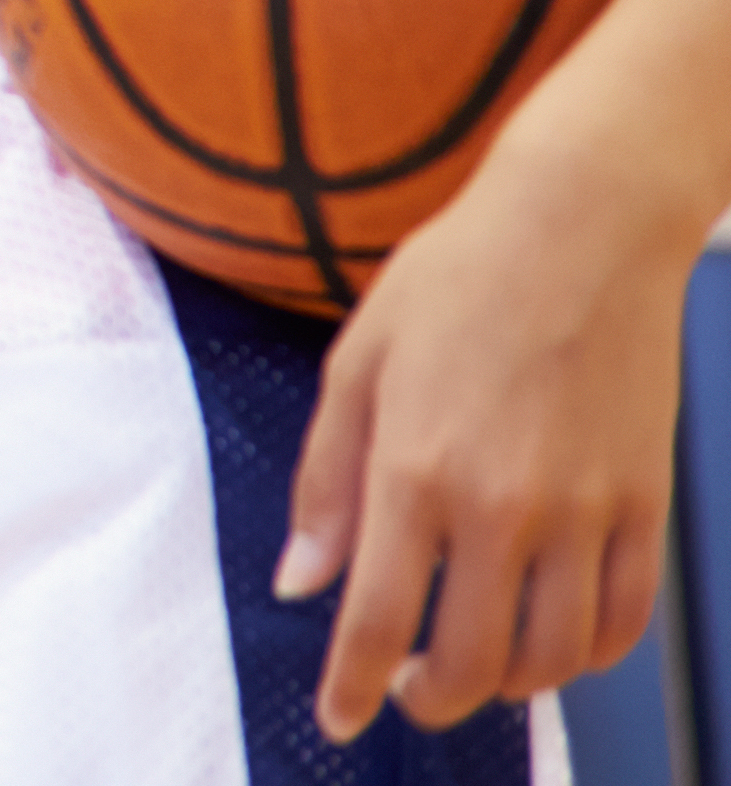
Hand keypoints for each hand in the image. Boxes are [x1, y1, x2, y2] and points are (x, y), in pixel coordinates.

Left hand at [277, 124, 691, 737]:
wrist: (578, 228)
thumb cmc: (456, 280)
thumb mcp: (356, 363)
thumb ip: (327, 481)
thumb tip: (301, 577)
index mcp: (415, 469)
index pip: (379, 619)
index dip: (353, 687)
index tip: (340, 720)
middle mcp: (503, 505)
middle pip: (473, 662)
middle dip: (431, 697)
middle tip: (409, 690)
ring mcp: (585, 512)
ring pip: (554, 658)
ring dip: (509, 684)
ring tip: (476, 665)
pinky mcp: (645, 505)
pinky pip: (623, 620)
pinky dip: (587, 654)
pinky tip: (554, 642)